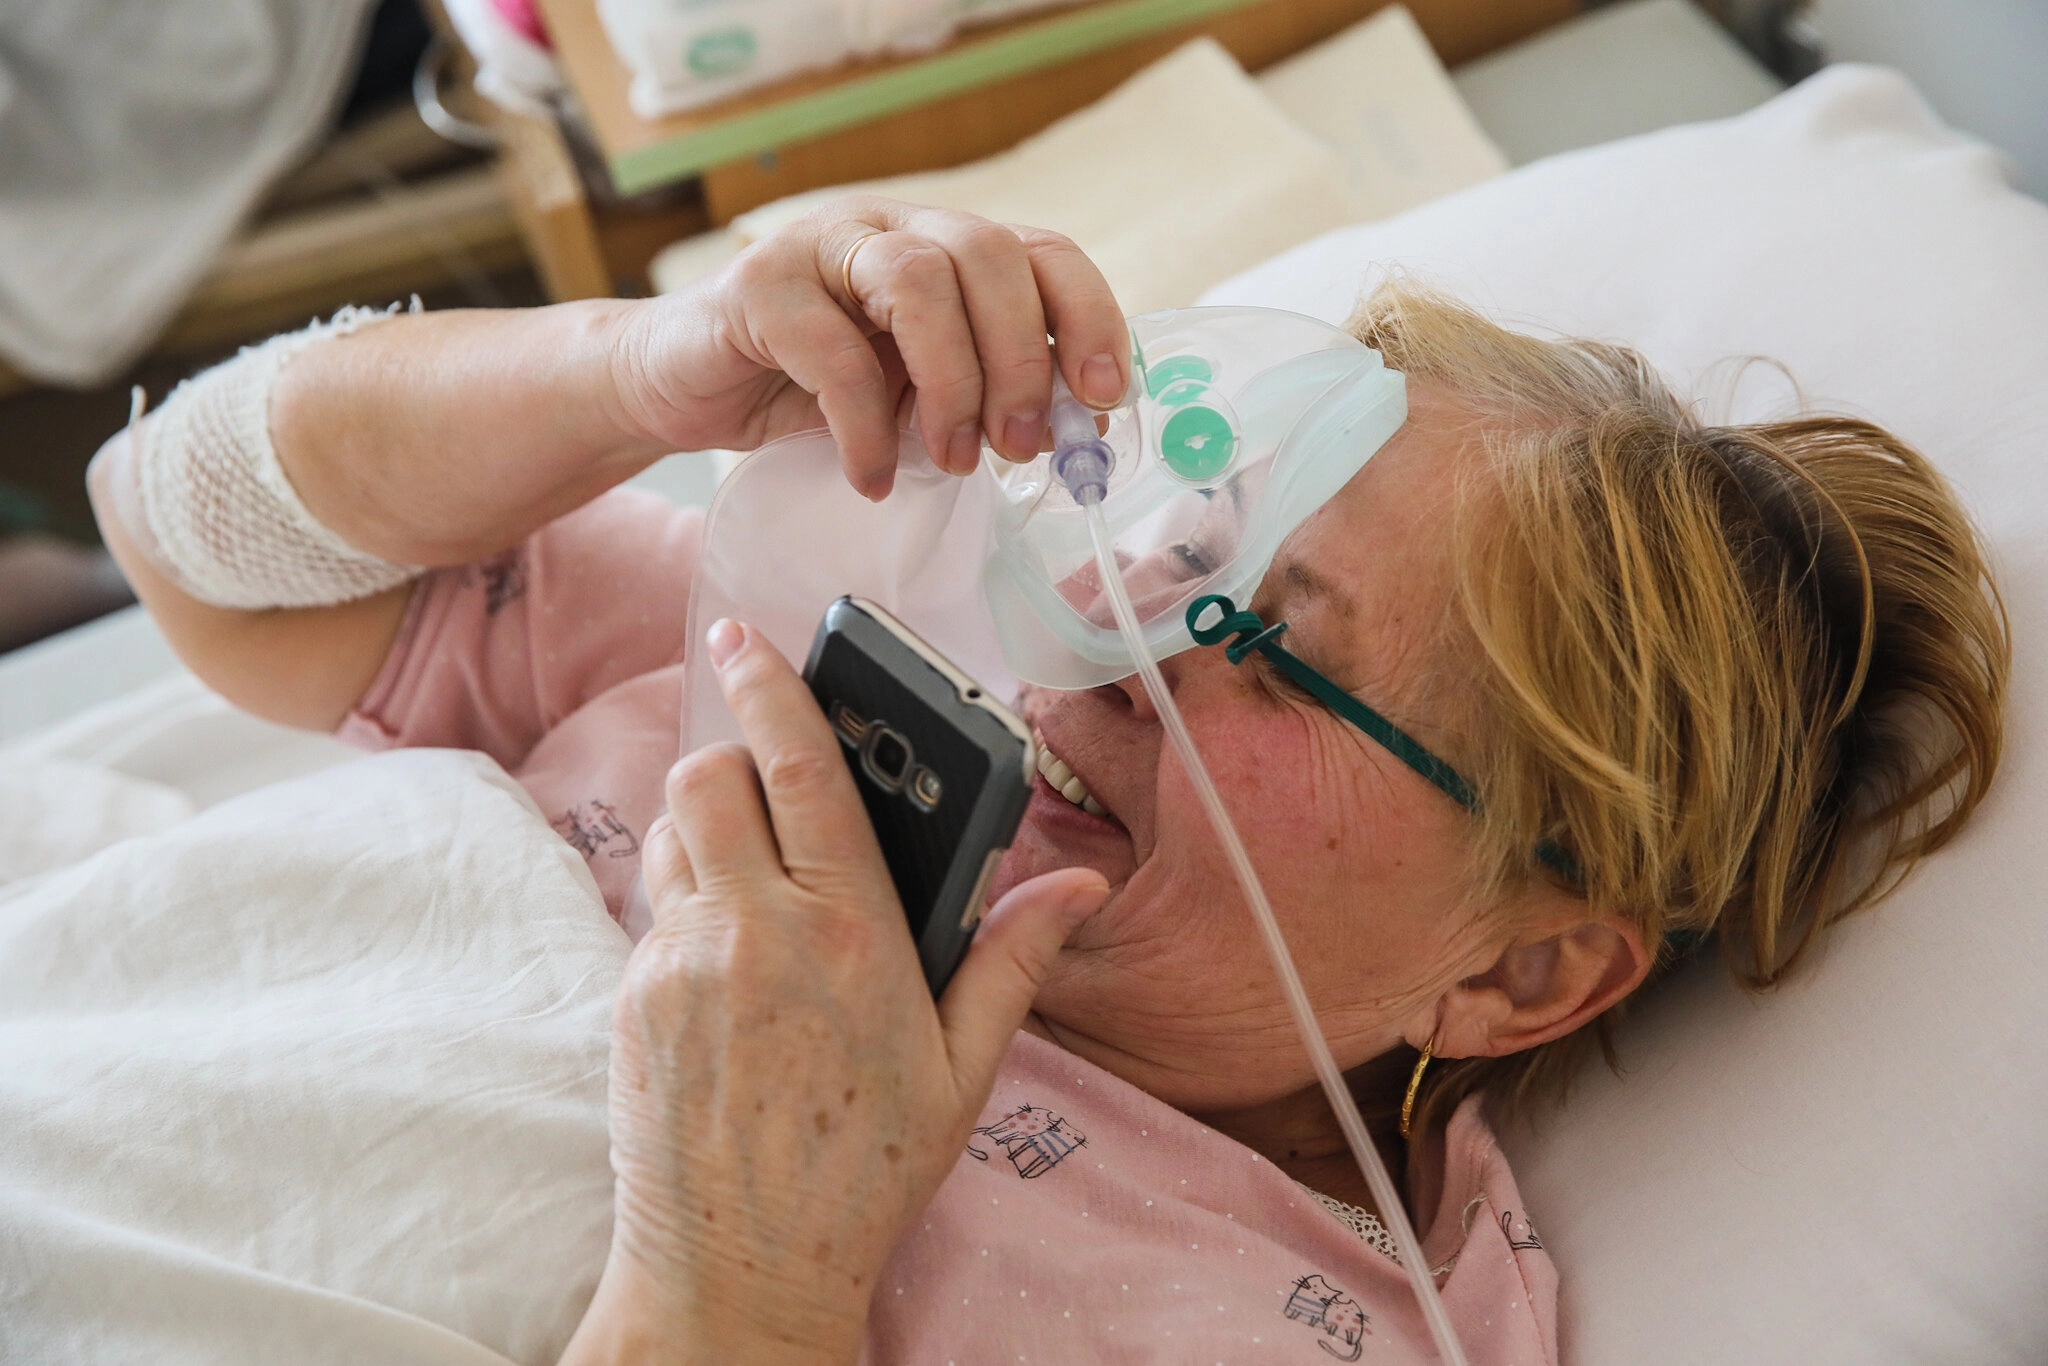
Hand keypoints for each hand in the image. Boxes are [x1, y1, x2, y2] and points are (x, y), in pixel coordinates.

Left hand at [561, 619, 1107, 1364]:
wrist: (740, 1271)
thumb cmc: (865, 1173)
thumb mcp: (963, 1070)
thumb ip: (1012, 960)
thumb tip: (1077, 883)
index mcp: (851, 933)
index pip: (803, 769)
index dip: (776, 687)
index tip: (752, 638)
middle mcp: (757, 931)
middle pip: (713, 776)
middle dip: (736, 759)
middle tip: (775, 790)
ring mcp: (683, 962)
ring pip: (673, 832)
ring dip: (707, 827)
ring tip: (757, 877)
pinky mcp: (633, 999)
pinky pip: (653, 908)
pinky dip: (688, 902)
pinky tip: (730, 963)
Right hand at [608, 195, 1130, 499]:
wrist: (680, 383)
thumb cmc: (809, 388)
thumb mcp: (917, 395)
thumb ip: (984, 396)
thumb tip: (1075, 428)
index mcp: (946, 247)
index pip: (1043, 252)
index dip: (1087, 315)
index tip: (1104, 393)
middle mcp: (891, 227)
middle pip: (987, 254)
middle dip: (1020, 361)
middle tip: (1020, 447)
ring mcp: (822, 245)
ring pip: (916, 281)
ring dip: (953, 385)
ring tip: (954, 460)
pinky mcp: (757, 284)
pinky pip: (831, 349)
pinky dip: (867, 427)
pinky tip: (871, 475)